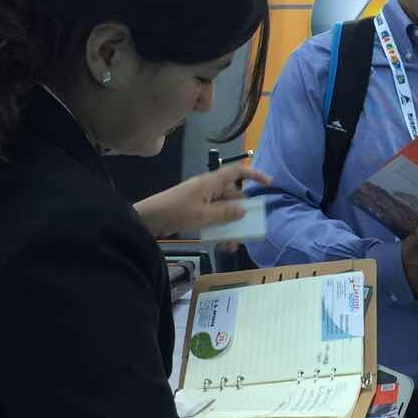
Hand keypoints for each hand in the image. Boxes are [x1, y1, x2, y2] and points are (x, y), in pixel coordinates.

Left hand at [134, 163, 271, 238]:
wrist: (148, 219)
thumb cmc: (176, 212)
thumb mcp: (204, 215)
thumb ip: (225, 212)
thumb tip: (244, 209)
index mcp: (211, 182)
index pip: (237, 172)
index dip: (254, 175)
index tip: (269, 184)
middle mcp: (208, 189)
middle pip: (233, 196)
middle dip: (242, 213)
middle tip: (249, 230)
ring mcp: (201, 200)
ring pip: (224, 210)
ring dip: (231, 226)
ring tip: (234, 244)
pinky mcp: (195, 212)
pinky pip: (213, 218)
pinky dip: (219, 229)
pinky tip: (222, 245)